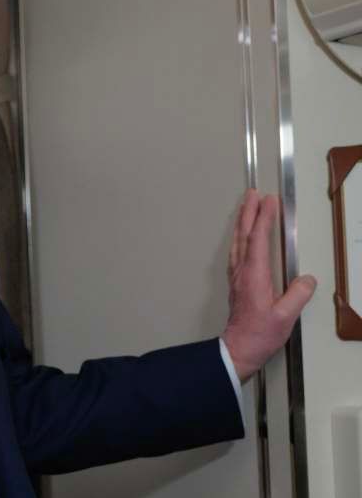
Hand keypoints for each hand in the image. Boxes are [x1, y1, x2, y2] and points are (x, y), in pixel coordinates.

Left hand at [223, 190, 316, 381]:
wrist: (238, 348)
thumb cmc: (259, 334)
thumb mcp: (285, 316)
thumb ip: (297, 295)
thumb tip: (306, 279)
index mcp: (254, 275)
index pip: (258, 239)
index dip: (264, 218)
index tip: (269, 201)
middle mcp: (242, 272)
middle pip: (244, 235)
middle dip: (248, 212)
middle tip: (252, 193)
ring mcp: (237, 276)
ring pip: (237, 241)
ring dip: (242, 221)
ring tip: (246, 206)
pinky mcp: (236, 282)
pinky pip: (236, 251)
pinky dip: (240, 237)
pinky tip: (241, 236)